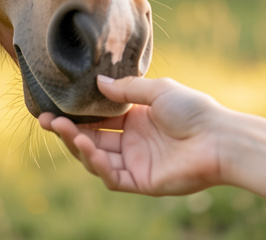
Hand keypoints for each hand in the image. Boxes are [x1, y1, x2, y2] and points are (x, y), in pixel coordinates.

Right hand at [38, 75, 225, 195]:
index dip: (76, 115)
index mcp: (137, 119)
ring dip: (77, 146)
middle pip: (92, 139)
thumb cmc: (195, 110)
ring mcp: (136, 162)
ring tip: (63, 130)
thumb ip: (127, 90)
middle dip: (67, 130)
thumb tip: (98, 84)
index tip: (54, 106)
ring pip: (96, 159)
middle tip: (46, 120)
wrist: (219, 139)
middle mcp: (133, 141)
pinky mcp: (141, 182)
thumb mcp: (158, 91)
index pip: (99, 119)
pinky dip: (96, 165)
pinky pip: (111, 176)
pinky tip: (86, 148)